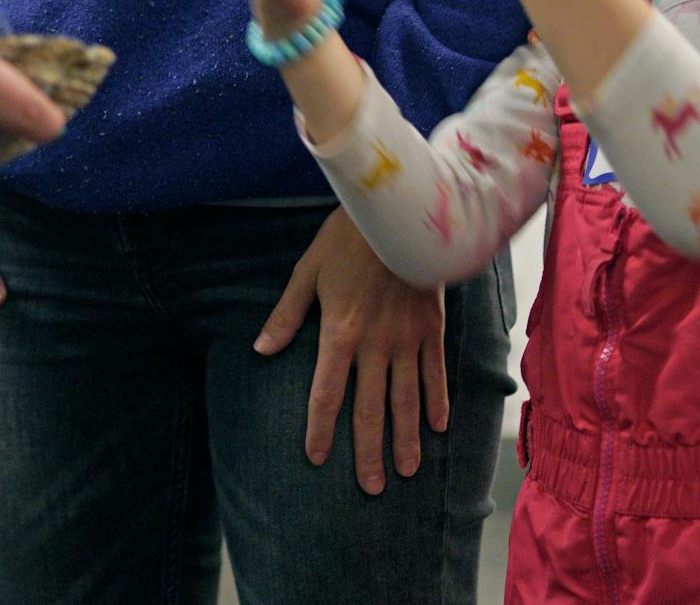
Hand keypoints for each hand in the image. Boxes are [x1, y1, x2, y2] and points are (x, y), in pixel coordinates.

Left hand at [253, 208, 447, 494]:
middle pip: (370, 409)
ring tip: (408, 470)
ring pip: (406, 399)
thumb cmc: (346, 237)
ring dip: (406, 438)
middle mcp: (375, 344)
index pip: (326, 394)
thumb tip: (261, 349)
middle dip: (369, 452)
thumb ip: (287, 315)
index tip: (316, 458)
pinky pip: (435, 372)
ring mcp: (407, 339)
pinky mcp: (431, 327)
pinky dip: (437, 401)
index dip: (320, 429)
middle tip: (372, 487)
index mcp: (339, 333)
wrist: (397, 212)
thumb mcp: (306, 271)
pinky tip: (438, 426)